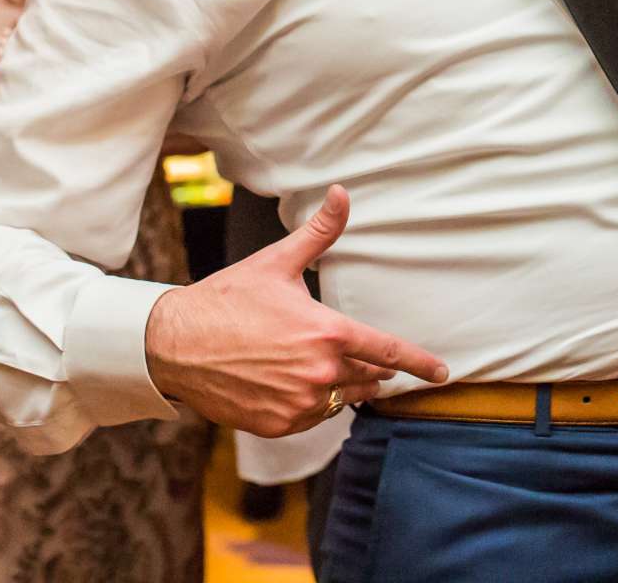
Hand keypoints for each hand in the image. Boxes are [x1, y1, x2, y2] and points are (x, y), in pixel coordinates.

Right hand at [143, 185, 449, 436]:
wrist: (175, 345)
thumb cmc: (228, 299)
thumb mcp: (277, 262)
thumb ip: (319, 232)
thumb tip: (342, 192)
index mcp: (327, 333)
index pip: (389, 352)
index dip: (420, 364)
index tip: (443, 374)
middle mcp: (319, 374)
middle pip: (367, 378)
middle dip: (371, 370)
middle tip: (363, 361)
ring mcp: (298, 404)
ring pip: (341, 400)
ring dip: (342, 387)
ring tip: (324, 369)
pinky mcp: (277, 424)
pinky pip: (312, 419)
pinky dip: (313, 404)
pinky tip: (296, 386)